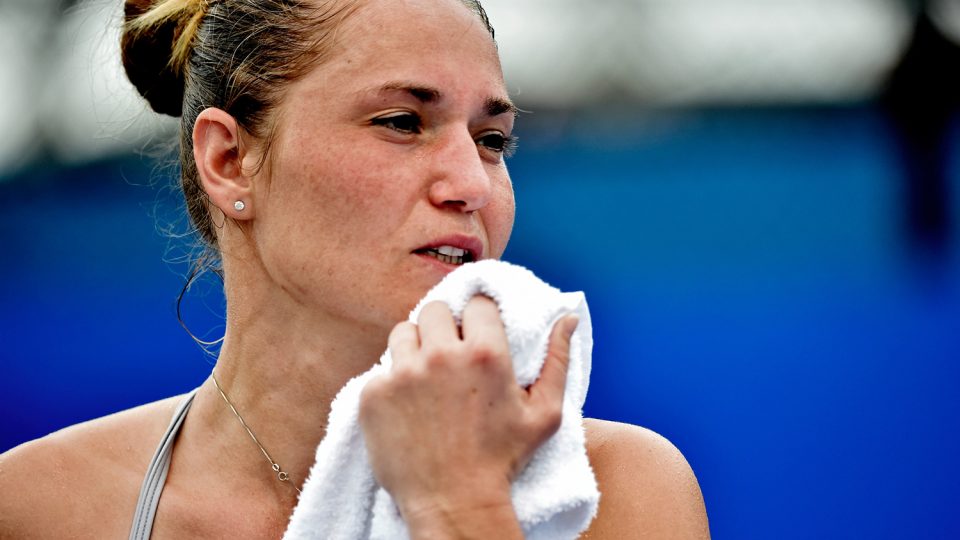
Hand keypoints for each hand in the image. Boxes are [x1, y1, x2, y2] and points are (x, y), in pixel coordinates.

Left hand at [358, 295, 578, 535]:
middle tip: (450, 354)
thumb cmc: (502, 460)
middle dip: (443, 326)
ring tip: (427, 376)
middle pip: (434, 309)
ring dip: (415, 347)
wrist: (453, 503)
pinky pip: (381, 370)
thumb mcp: (545, 414)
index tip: (477, 333)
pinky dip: (393, 383)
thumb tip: (569, 317)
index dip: (478, 316)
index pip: (476, 304)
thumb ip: (558, 360)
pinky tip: (409, 407)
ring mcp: (403, 373)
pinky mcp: (374, 394)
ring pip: (403, 332)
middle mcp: (442, 356)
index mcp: (486, 354)